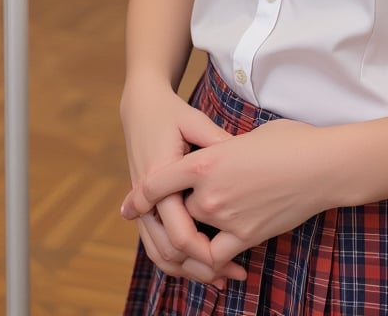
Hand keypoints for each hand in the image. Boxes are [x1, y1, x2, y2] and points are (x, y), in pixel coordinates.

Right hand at [120, 79, 246, 283]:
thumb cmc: (172, 113)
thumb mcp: (195, 122)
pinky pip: (155, 244)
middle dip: (199, 269)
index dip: (206, 252)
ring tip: (220, 279)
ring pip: (159, 254)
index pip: (180, 232)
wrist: (141, 108)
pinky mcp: (145, 209)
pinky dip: (175, 260)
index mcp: (159, 178)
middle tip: (233, 276)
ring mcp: (142, 206)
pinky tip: (200, 265)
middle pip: (168, 252)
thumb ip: (217, 142)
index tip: (234, 261)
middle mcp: (147, 199)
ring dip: (187, 271)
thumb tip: (246, 160)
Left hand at [121, 118, 333, 276]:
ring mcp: (226, 217)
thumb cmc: (290, 142)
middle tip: (179, 211)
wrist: (322, 165)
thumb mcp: (247, 137)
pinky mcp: (246, 237)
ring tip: (196, 238)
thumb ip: (223, 151)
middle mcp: (209, 192)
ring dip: (195, 236)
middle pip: (177, 210)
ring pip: (194, 235)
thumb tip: (218, 160)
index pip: (159, 182)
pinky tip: (219, 261)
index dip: (141, 195)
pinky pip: (217, 255)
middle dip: (179, 211)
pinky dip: (214, 260)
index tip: (132, 205)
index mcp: (206, 161)